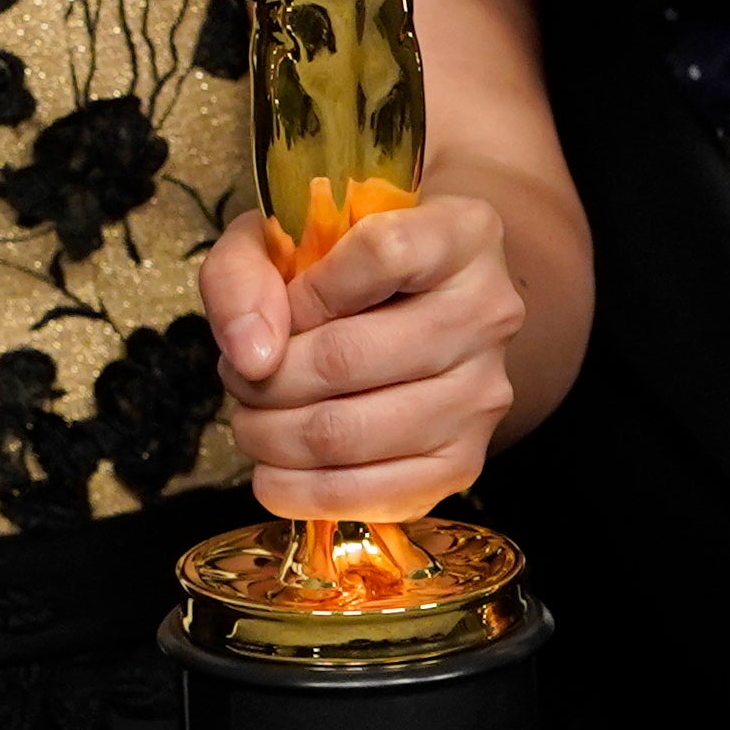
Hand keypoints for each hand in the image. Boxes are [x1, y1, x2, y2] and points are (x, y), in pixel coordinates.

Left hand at [206, 194, 521, 523]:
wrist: (410, 308)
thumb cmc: (338, 266)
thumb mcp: (280, 236)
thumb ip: (244, 273)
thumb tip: (252, 356)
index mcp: (462, 234)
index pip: (382, 254)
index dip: (305, 291)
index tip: (280, 308)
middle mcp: (489, 313)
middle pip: (347, 357)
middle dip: (265, 377)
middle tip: (240, 375)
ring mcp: (482, 394)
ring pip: (347, 432)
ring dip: (271, 434)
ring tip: (254, 415)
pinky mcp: (464, 462)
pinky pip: (371, 495)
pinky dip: (299, 491)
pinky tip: (274, 469)